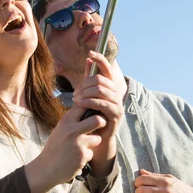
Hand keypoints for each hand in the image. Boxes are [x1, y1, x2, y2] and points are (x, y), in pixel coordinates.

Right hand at [25, 104, 106, 192]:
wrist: (46, 168)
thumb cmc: (54, 148)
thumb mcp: (60, 130)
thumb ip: (72, 122)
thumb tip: (86, 110)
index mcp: (65, 122)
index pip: (83, 106)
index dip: (91, 106)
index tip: (93, 111)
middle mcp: (72, 130)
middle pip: (98, 120)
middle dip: (102, 122)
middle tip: (100, 126)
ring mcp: (78, 143)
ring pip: (98, 138)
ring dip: (93, 143)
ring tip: (82, 147)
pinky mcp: (83, 156)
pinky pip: (91, 153)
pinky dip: (86, 156)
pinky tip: (76, 159)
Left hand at [72, 51, 124, 175]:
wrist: (96, 139)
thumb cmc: (91, 116)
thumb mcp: (88, 95)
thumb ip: (89, 78)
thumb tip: (88, 59)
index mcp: (110, 86)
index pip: (107, 68)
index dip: (100, 59)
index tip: (90, 53)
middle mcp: (117, 93)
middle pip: (100, 79)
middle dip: (85, 84)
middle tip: (75, 93)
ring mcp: (118, 103)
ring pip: (101, 90)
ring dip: (85, 93)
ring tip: (76, 99)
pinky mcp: (116, 114)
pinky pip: (103, 104)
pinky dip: (89, 102)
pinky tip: (79, 103)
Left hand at [135, 169, 192, 192]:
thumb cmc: (180, 189)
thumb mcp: (170, 179)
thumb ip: (155, 175)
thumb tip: (141, 172)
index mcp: (164, 181)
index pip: (142, 179)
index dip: (137, 182)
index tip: (138, 185)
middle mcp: (164, 191)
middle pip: (140, 191)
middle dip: (137, 192)